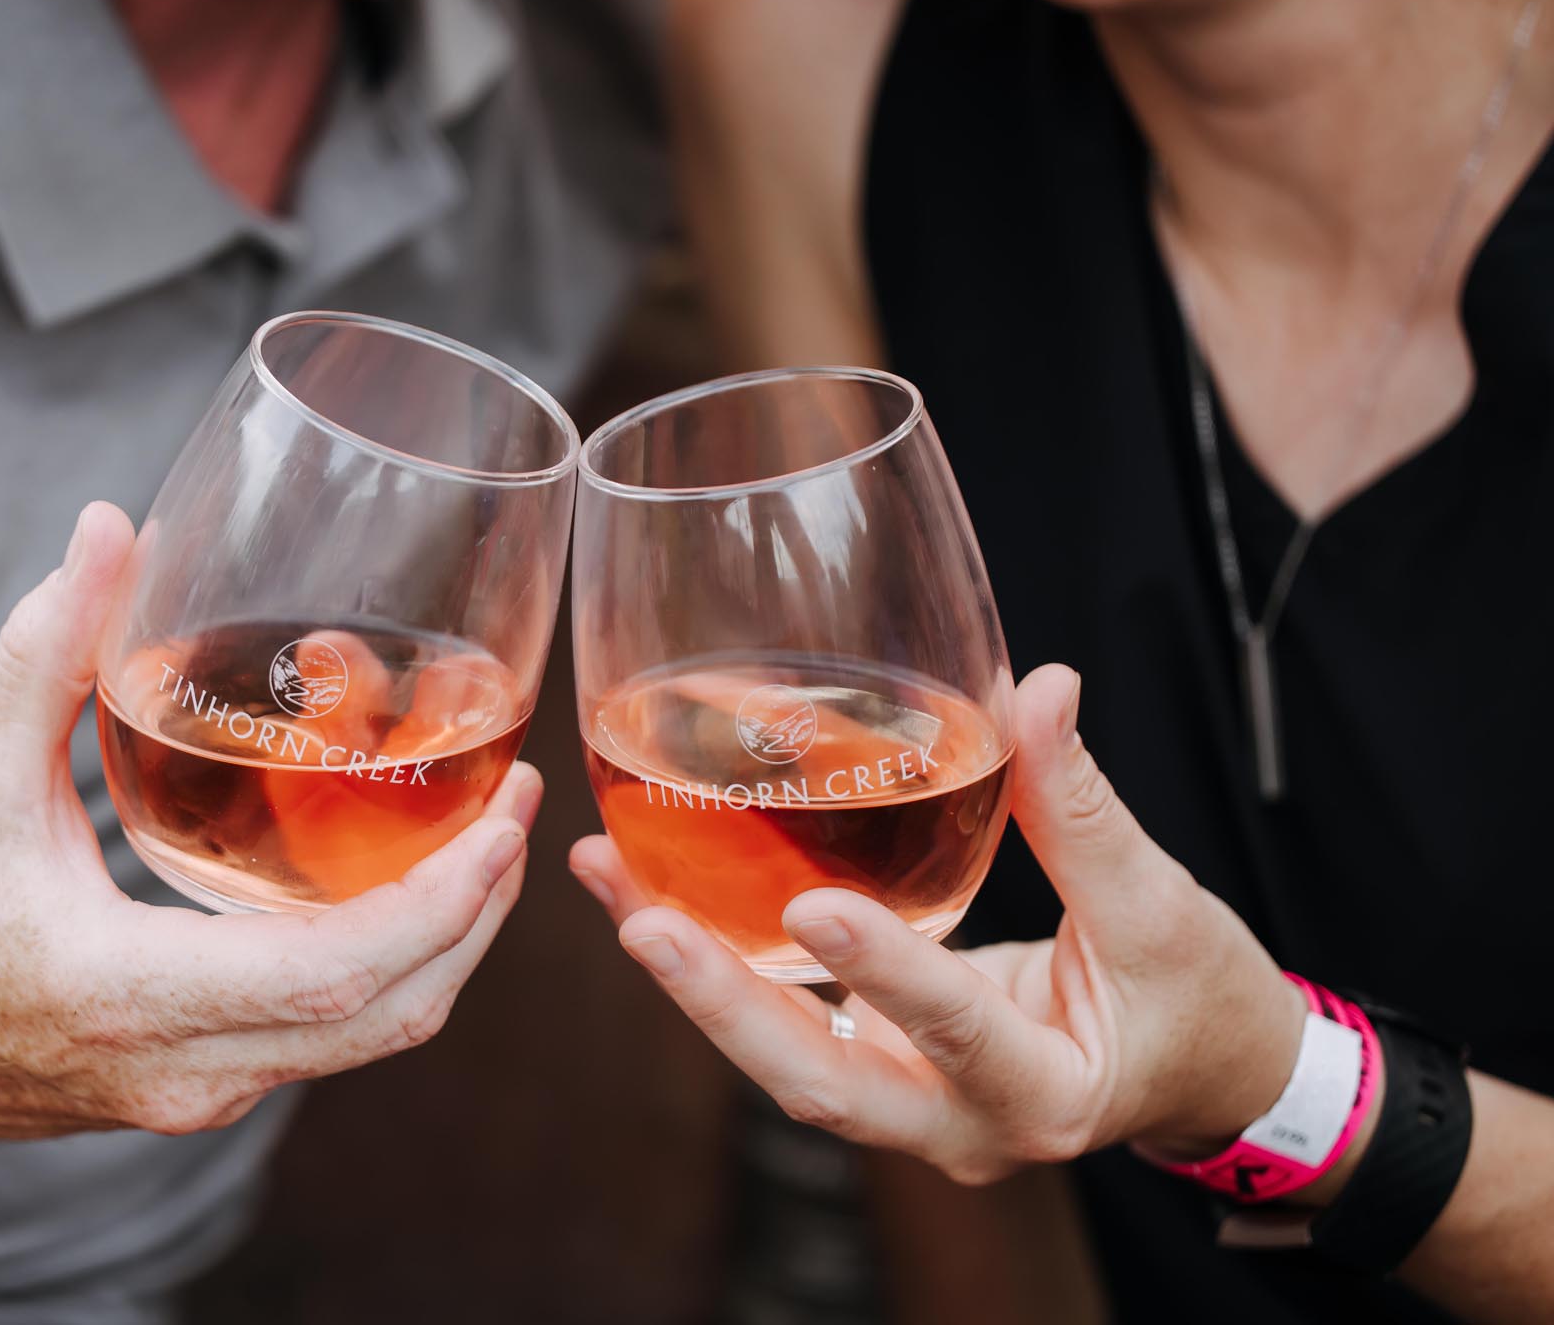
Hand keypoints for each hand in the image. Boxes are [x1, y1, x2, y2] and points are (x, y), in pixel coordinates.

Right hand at [0, 503, 537, 1150]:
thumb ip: (46, 650)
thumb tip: (111, 527)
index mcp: (129, 994)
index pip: (335, 977)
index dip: (440, 903)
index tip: (505, 822)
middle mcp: (186, 1066)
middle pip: (391, 1017)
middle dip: (478, 914)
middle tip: (522, 809)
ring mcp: (203, 1092)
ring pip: (375, 1038)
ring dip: (451, 944)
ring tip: (487, 839)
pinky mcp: (208, 1086)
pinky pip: (339, 1039)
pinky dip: (399, 968)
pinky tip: (409, 886)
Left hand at [570, 664, 1303, 1185]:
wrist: (1201, 1076)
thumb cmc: (1194, 999)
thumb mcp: (1161, 908)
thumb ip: (1085, 808)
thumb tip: (1043, 689)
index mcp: (1046, 1094)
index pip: (958, 1032)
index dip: (887, 975)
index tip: (813, 908)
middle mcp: (958, 1125)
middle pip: (823, 1081)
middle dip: (726, 1006)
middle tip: (644, 924)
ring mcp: (909, 1107)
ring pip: (785, 1059)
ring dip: (698, 978)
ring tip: (613, 883)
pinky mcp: (879, 1066)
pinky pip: (787, 1022)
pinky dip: (720, 963)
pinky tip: (649, 890)